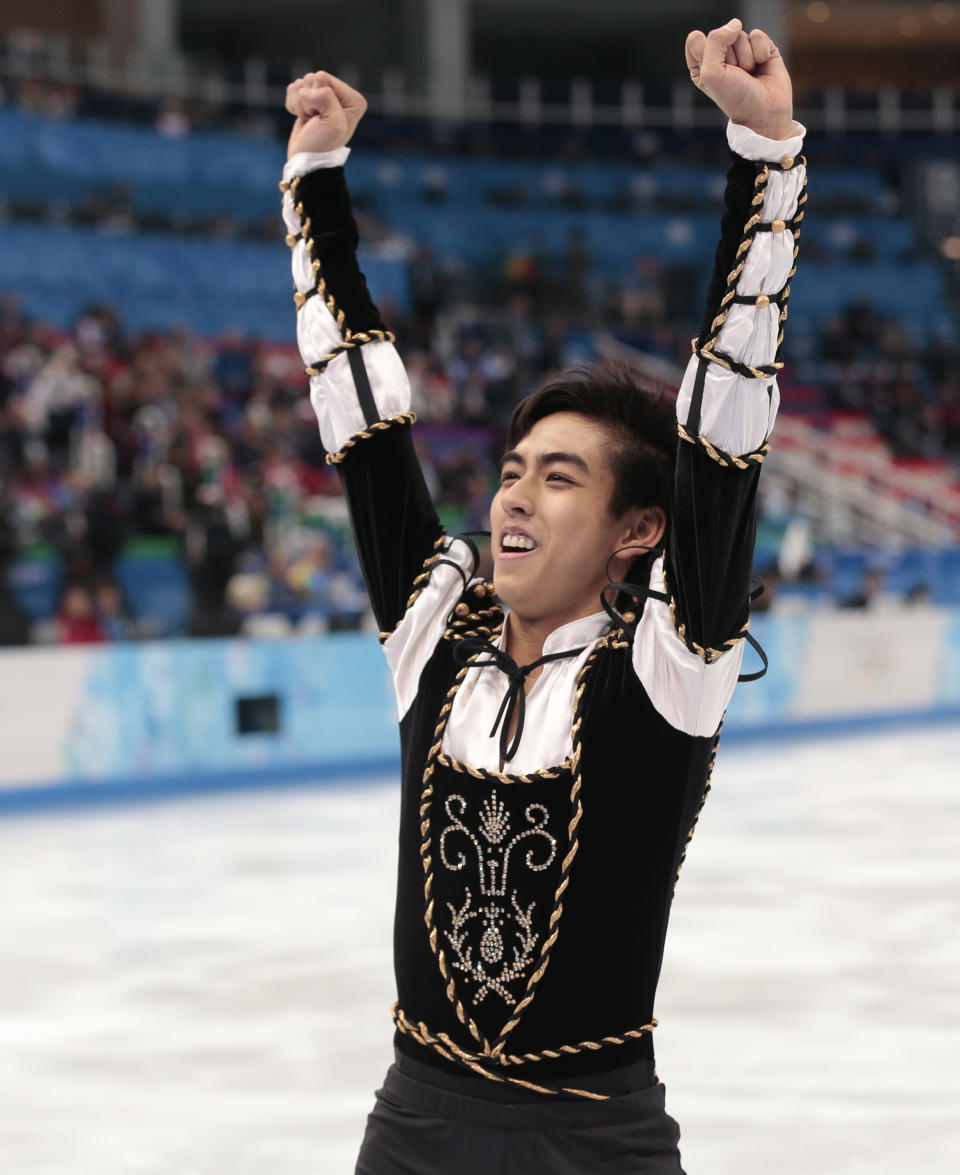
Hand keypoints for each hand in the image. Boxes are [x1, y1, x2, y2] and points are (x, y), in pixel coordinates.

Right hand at [285, 71, 367, 157]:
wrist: (306, 160)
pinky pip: (294, 89)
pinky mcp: (310, 100)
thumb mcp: (333, 124)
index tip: (321, 119)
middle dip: (307, 101)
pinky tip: (302, 118)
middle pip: (311, 78)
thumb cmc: (322, 145)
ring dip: (300, 104)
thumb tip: (307, 91)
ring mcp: (324, 97)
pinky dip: (293, 105)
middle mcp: (341, 95)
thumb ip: (326, 98)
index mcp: (354, 100)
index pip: (322, 77)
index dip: (316, 98)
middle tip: (315, 121)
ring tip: (309, 121)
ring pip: (301, 83)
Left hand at [685, 18, 793, 140]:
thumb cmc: (735, 99)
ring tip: (749, 74)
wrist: (765, 113)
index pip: (696, 39)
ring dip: (746, 57)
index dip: (707, 55)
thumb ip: (715, 42)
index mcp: (701, 65)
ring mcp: (741, 52)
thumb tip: (735, 23)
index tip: (716, 74)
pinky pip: (758, 35)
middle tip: (736, 77)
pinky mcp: (761, 48)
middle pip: (721, 35)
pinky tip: (762, 66)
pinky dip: (761, 51)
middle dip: (730, 57)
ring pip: (740, 34)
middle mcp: (720, 57)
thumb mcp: (713, 73)